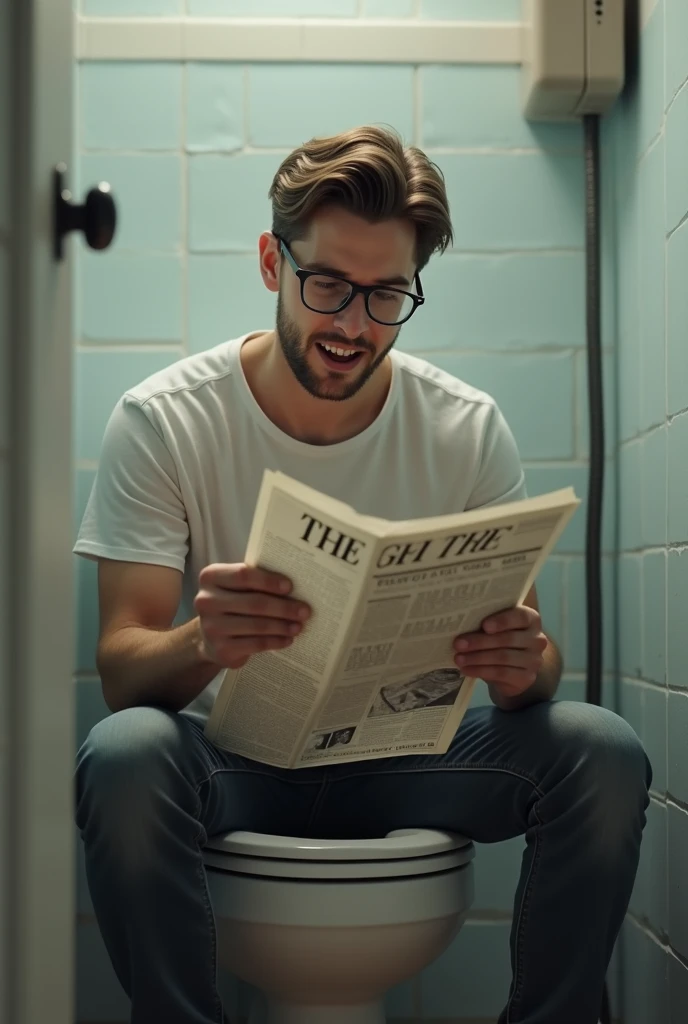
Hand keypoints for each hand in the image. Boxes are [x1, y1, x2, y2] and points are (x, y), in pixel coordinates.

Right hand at [194, 563, 310, 669]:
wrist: (210, 637)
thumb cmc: (232, 603)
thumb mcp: (237, 587)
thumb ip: (256, 581)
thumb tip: (297, 585)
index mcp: (210, 577)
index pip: (243, 575)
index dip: (269, 581)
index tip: (290, 586)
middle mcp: (206, 601)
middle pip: (254, 602)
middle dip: (284, 607)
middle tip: (305, 611)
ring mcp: (212, 627)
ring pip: (257, 625)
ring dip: (283, 626)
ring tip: (299, 626)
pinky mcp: (221, 649)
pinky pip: (256, 644)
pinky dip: (276, 641)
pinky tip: (288, 639)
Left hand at [453, 604, 547, 698]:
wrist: (512, 667)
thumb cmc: (500, 639)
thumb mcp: (496, 627)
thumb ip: (486, 623)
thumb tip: (461, 624)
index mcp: (531, 619)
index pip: (520, 617)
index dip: (502, 621)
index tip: (484, 626)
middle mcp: (537, 639)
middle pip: (508, 639)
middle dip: (480, 641)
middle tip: (458, 644)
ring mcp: (534, 660)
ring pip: (503, 657)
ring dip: (477, 658)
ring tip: (459, 659)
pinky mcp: (527, 677)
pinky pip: (502, 673)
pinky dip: (481, 671)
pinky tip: (466, 670)